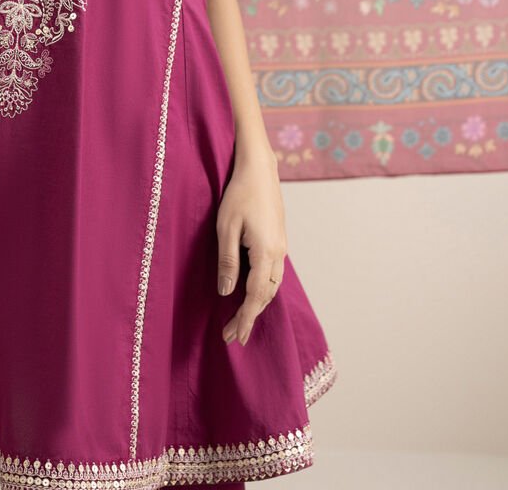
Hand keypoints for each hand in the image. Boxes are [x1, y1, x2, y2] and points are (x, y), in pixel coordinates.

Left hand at [216, 150, 286, 346]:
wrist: (259, 169)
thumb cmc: (239, 194)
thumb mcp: (226, 227)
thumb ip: (227, 260)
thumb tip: (226, 292)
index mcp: (266, 252)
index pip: (256, 296)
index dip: (245, 318)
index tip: (233, 336)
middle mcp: (278, 254)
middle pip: (266, 296)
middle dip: (250, 318)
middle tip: (233, 337)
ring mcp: (281, 247)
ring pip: (272, 286)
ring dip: (257, 305)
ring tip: (241, 320)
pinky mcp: (278, 241)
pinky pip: (273, 274)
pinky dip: (264, 290)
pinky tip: (253, 294)